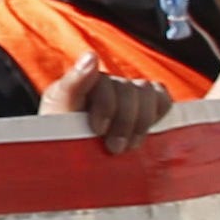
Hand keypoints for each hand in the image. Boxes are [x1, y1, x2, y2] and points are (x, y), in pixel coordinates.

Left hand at [38, 49, 175, 154]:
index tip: (99, 129)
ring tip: (129, 146)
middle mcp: (105, 84)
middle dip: (123, 121)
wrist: (77, 163)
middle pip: (126, 90)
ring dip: (140, 122)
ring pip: (146, 93)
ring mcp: (126, 92)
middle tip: (114, 148)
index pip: (98, 79)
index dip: (105, 105)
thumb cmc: (64, 143)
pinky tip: (145, 132)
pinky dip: (158, 114)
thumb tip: (91, 56)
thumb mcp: (57, 119)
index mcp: (79, 84)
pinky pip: (161, 98)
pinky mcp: (146, 102)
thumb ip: (71, 86)